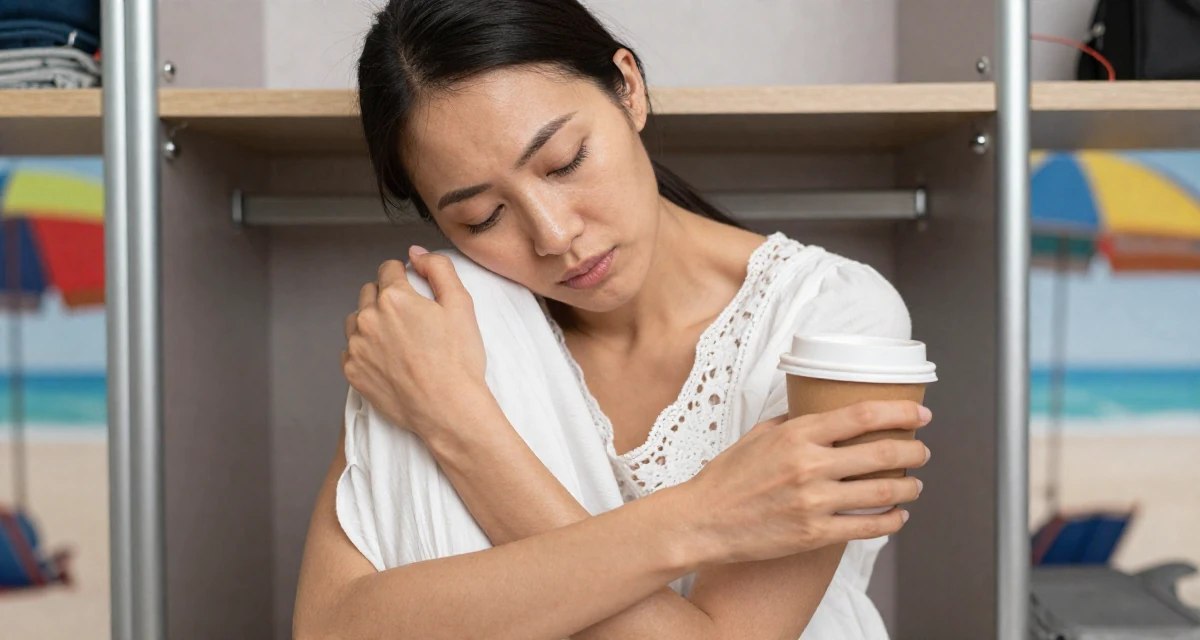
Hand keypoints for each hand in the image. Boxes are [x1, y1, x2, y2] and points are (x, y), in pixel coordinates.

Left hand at [342, 246, 487, 437]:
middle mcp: (369, 318)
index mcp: (394, 297)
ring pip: (356, 321)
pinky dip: (365, 351)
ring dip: (372, 323)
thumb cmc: (459, 360)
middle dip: (386, 298)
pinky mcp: (352, 371)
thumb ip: (438, 269)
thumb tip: (414, 253)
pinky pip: (351, 350)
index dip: (404, 276)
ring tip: (398, 341)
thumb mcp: (461, 305)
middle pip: (369, 292)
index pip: (388, 269)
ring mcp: (356, 347)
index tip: (414, 292)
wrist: (449, 410)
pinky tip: (388, 361)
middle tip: (410, 320)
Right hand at [680, 400, 930, 565]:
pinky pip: (867, 527)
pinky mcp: (813, 534)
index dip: (899, 414)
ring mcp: (813, 502)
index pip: (862, 416)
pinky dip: (891, 521)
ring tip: (915, 485)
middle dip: (913, 452)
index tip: (919, 416)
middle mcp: (809, 465)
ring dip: (909, 487)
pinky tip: (898, 516)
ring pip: (882, 492)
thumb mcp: (757, 435)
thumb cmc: (726, 477)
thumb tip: (819, 414)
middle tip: (922, 452)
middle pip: (882, 453)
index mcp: (797, 435)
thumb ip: (791, 423)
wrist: (702, 520)